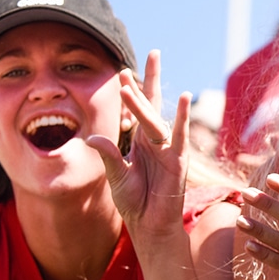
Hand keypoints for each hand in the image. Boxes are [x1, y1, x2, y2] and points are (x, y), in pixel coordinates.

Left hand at [87, 50, 190, 238]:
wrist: (150, 227)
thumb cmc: (136, 204)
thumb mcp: (117, 177)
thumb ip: (109, 155)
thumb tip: (94, 136)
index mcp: (142, 143)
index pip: (136, 111)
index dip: (131, 91)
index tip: (123, 70)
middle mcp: (156, 141)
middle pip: (151, 104)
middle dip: (150, 79)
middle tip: (153, 52)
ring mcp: (168, 149)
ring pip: (154, 118)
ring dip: (145, 99)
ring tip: (138, 76)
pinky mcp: (178, 160)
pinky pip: (179, 135)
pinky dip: (181, 117)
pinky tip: (184, 97)